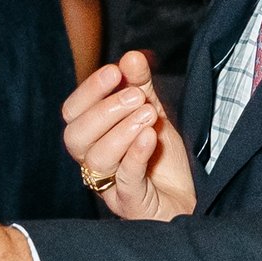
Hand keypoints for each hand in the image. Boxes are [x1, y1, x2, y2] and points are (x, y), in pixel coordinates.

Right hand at [60, 50, 196, 222]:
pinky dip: (135, 154)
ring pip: (97, 159)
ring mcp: (110, 187)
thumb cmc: (162, 162)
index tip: (115, 71)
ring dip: (122, 130)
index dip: (89, 90)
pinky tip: (150, 136)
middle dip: (105, 110)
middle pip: (75, 137)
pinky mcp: (131, 204)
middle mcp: (93, 164)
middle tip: (138, 96)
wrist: (189, 201)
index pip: (72, 113)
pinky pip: (125, 180)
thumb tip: (132, 56)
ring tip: (150, 116)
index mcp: (92, 140)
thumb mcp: (152, 116)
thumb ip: (141, 87)